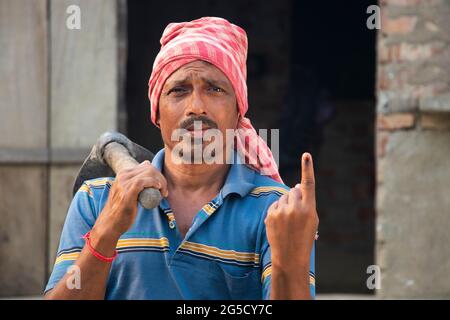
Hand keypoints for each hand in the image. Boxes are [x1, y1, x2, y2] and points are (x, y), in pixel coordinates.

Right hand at [93, 160, 168, 238]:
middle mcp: (123, 175)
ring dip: (161, 182)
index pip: (146, 166)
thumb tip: (147, 163)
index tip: (161, 187)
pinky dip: (155, 183)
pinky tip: (158, 189)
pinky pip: (145, 181)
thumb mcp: (127, 190)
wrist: (110, 223)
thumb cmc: (121, 210)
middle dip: (161, 178)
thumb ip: (136, 179)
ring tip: (162, 193)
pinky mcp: (127, 191)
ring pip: (149, 173)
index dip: (157, 175)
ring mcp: (124, 182)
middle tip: (164, 191)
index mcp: (123, 173)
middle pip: (149, 169)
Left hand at [265, 153, 318, 268]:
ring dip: (286, 205)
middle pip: (293, 191)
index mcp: (309, 208)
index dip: (307, 168)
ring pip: (283, 198)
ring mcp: (281, 211)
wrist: (290, 256)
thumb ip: (305, 202)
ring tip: (289, 222)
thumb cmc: (304, 237)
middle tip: (297, 213)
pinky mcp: (270, 215)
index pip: (308, 184)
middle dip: (295, 197)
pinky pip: (274, 205)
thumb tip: (295, 186)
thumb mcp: (311, 220)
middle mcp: (295, 208)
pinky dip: (278, 211)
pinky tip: (281, 224)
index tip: (306, 155)